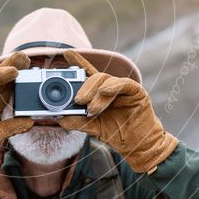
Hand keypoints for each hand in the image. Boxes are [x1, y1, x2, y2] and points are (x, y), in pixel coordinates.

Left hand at [57, 50, 177, 173]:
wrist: (137, 145)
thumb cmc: (116, 133)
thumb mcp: (93, 128)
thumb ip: (78, 122)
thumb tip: (61, 119)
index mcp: (99, 93)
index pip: (87, 74)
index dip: (78, 62)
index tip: (66, 53)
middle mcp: (111, 87)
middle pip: (95, 77)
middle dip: (84, 87)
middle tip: (78, 100)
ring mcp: (124, 88)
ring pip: (106, 81)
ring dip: (96, 93)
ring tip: (91, 109)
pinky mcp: (136, 92)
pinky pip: (124, 84)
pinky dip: (113, 86)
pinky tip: (105, 92)